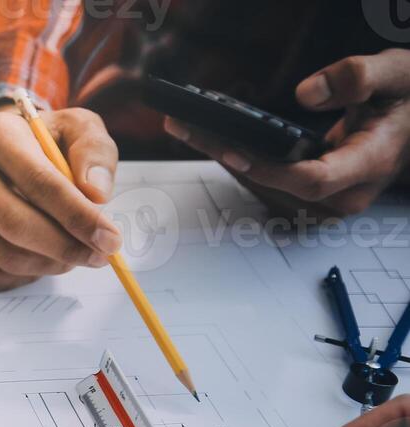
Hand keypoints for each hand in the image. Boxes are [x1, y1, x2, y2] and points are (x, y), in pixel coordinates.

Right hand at [0, 107, 120, 291]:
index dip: (78, 216)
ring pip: (5, 256)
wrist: (1, 154)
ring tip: (71, 254)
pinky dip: (23, 277)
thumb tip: (96, 194)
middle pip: (16, 225)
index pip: (39, 182)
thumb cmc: (44, 145)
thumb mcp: (77, 130)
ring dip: (49, 264)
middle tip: (98, 256)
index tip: (110, 240)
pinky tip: (38, 258)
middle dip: (66, 248)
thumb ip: (94, 153)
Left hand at [164, 50, 409, 216]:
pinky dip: (244, 166)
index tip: (233, 151)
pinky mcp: (316, 198)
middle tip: (190, 130)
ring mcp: (331, 201)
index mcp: (370, 164)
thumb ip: (357, 77)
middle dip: (232, 160)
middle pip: (279, 188)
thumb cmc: (407, 97)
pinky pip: (273, 189)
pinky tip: (218, 144)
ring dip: (230, 163)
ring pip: (269, 193)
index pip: (311, 180)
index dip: (269, 170)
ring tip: (192, 132)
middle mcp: (349, 193)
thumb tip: (306, 94)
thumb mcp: (395, 72)